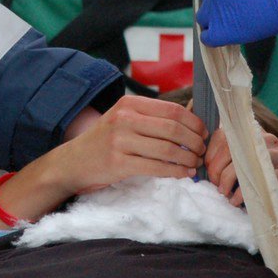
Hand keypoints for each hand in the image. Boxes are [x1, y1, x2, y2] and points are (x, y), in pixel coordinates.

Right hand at [51, 95, 207, 195]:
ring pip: (167, 149)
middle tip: (201, 151)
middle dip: (194, 142)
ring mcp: (120, 141)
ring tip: (195, 163)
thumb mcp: (124, 119)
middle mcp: (125, 118)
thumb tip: (192, 119)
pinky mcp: (118, 163)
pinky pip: (156, 167)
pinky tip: (184, 174)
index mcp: (130, 104)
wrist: (73, 162)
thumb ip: (152, 117)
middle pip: (173, 128)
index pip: (172, 109)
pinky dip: (175, 171)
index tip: (203, 133)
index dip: (194, 122)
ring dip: (187, 159)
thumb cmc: (104, 141)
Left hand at [206, 128, 277, 221]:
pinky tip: (238, 202)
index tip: (210, 171)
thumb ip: (236, 159)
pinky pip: (255, 182)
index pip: (225, 135)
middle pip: (229, 148)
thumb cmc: (277, 185)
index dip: (211, 153)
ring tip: (227, 196)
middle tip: (218, 188)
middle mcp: (267, 140)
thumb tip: (208, 164)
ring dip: (227, 182)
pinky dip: (241, 194)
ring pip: (240, 164)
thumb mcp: (254, 167)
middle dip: (216, 170)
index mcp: (257, 135)